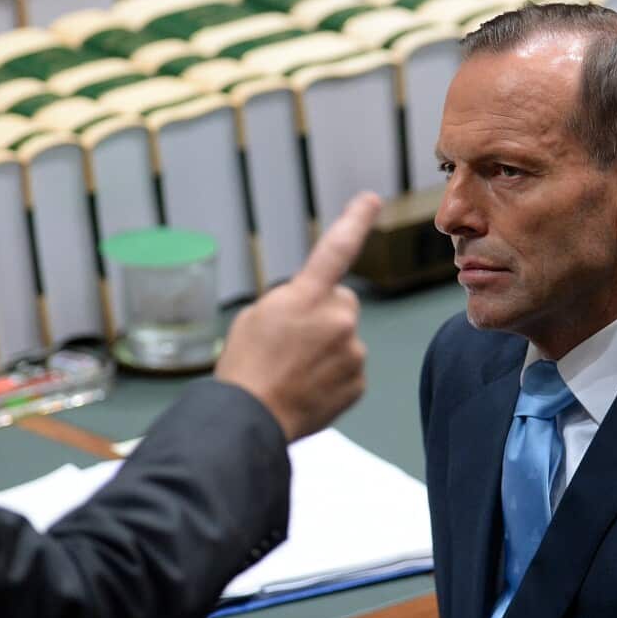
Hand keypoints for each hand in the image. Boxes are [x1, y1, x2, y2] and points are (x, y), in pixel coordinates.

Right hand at [216, 193, 380, 440]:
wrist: (250, 418)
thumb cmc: (246, 367)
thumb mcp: (256, 317)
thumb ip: (293, 302)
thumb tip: (315, 309)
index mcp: (306, 296)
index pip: (336, 249)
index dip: (355, 221)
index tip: (370, 199)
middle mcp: (338, 319)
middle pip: (341, 302)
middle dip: (323, 315)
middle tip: (290, 342)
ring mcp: (352, 351)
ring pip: (345, 337)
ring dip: (326, 347)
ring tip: (293, 370)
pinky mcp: (358, 380)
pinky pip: (348, 367)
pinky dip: (332, 374)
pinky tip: (306, 386)